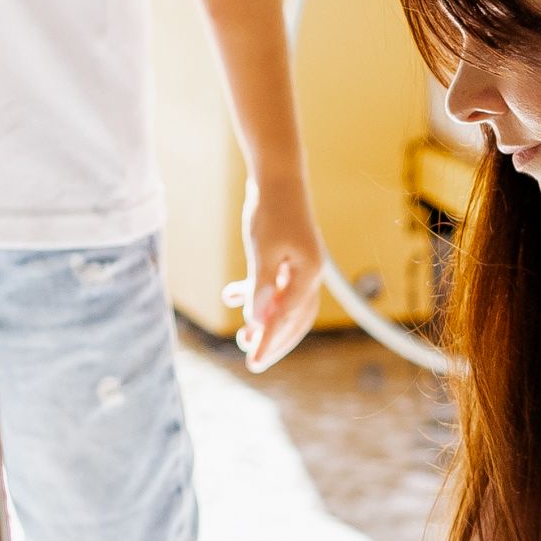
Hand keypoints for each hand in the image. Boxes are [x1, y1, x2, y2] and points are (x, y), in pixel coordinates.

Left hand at [233, 182, 327, 370]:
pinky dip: (254, 295)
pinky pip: (274, 287)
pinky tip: (230, 296)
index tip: (253, 362)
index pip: (288, 318)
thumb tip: (258, 322)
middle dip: (272, 341)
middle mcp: (310, 275)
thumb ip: (261, 287)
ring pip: (284, 306)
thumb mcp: (263, 250)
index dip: (269, 342)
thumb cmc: (271, 211)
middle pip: (294, 319)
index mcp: (310, 274)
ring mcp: (300, 267)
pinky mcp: (288, 259)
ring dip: (264, 323)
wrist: (277, 177)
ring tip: (241, 336)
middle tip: (251, 361)